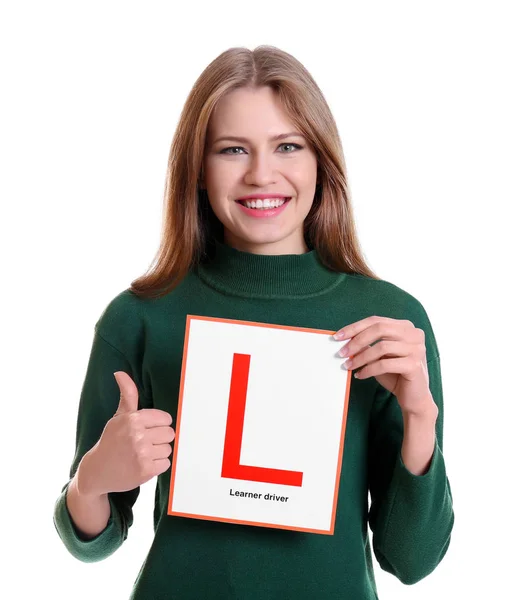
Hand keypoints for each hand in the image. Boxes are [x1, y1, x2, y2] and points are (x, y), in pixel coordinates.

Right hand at [76, 371, 175, 495]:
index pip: (166, 419)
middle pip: (170, 434)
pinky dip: (157, 466)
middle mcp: (137, 435)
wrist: (97, 471)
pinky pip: (166, 463)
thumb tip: (120, 373)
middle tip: (143, 444)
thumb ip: (127, 394)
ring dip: (158, 453)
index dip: (158, 425)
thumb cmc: (111, 441)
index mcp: (133, 419)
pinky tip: (142, 465)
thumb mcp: (119, 416)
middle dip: (159, 439)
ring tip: (142, 455)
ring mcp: (142, 454)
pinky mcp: (146, 470)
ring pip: (168, 449)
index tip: (146, 430)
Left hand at [334, 316, 436, 416]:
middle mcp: (414, 334)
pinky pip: (385, 364)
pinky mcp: (414, 365)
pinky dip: (369, 369)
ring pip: (382, 347)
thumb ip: (367, 344)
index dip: (355, 327)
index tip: (338, 336)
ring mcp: (417, 349)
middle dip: (357, 340)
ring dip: (361, 357)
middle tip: (342, 352)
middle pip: (380, 329)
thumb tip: (344, 338)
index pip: (376, 321)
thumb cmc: (394, 374)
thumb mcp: (378, 356)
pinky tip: (360, 375)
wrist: (413, 397)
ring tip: (349, 366)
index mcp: (406, 327)